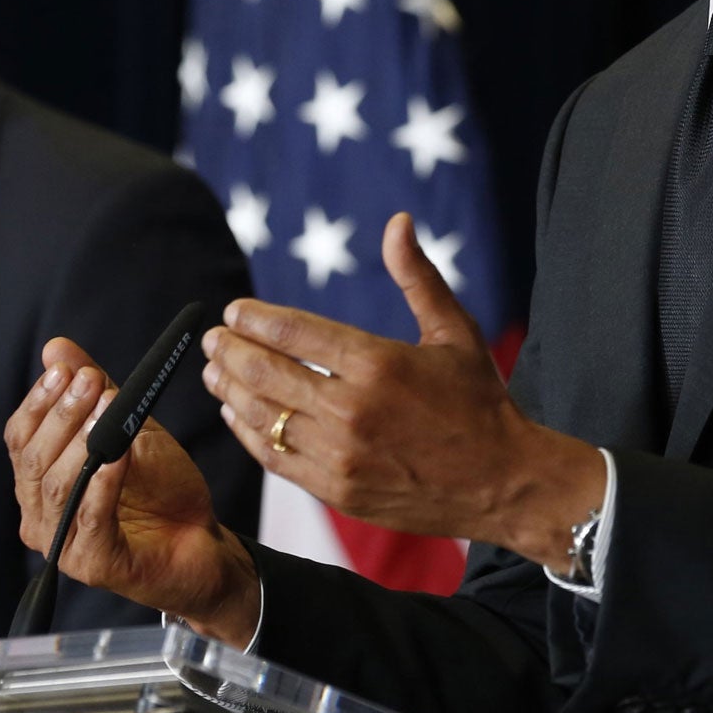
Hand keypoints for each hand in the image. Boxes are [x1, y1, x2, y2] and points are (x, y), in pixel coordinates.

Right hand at [4, 339, 260, 643]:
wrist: (204, 542)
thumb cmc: (163, 490)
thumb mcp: (131, 428)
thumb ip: (94, 392)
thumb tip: (56, 348)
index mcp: (40, 483)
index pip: (20, 438)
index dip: (40, 401)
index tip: (65, 370)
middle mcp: (41, 517)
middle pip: (32, 460)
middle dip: (62, 414)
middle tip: (90, 381)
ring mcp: (63, 545)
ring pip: (55, 488)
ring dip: (82, 443)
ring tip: (108, 410)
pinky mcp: (94, 565)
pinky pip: (90, 519)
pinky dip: (103, 482)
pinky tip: (119, 455)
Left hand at [201, 213, 603, 569]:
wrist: (501, 482)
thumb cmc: (480, 401)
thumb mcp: (454, 331)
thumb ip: (416, 276)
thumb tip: (397, 221)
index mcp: (378, 364)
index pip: (294, 333)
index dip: (254, 319)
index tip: (233, 311)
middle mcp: (352, 410)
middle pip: (267, 373)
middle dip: (230, 351)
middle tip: (211, 337)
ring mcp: (341, 455)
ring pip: (263, 416)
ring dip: (229, 390)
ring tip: (213, 371)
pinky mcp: (337, 491)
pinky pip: (276, 458)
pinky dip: (248, 433)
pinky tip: (236, 414)